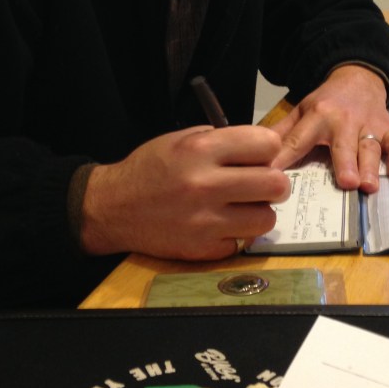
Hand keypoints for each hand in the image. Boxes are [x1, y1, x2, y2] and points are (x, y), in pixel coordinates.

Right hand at [80, 125, 290, 259]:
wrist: (113, 208)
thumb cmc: (149, 169)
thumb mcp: (181, 139)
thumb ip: (222, 141)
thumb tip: (261, 150)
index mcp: (201, 149)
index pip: (267, 145)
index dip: (268, 150)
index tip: (261, 157)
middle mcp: (206, 184)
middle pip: (275, 184)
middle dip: (274, 183)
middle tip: (263, 185)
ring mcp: (205, 220)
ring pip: (266, 218)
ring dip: (259, 212)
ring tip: (244, 207)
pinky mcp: (202, 249)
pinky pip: (242, 242)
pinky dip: (237, 234)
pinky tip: (221, 224)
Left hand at [270, 65, 388, 191]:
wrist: (358, 78)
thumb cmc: (327, 102)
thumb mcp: (301, 110)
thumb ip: (282, 133)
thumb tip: (255, 155)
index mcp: (318, 117)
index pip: (299, 141)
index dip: (285, 158)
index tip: (274, 177)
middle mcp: (344, 121)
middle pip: (344, 145)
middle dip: (346, 163)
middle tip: (347, 183)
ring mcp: (369, 125)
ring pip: (371, 147)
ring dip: (371, 166)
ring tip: (368, 187)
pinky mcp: (388, 128)